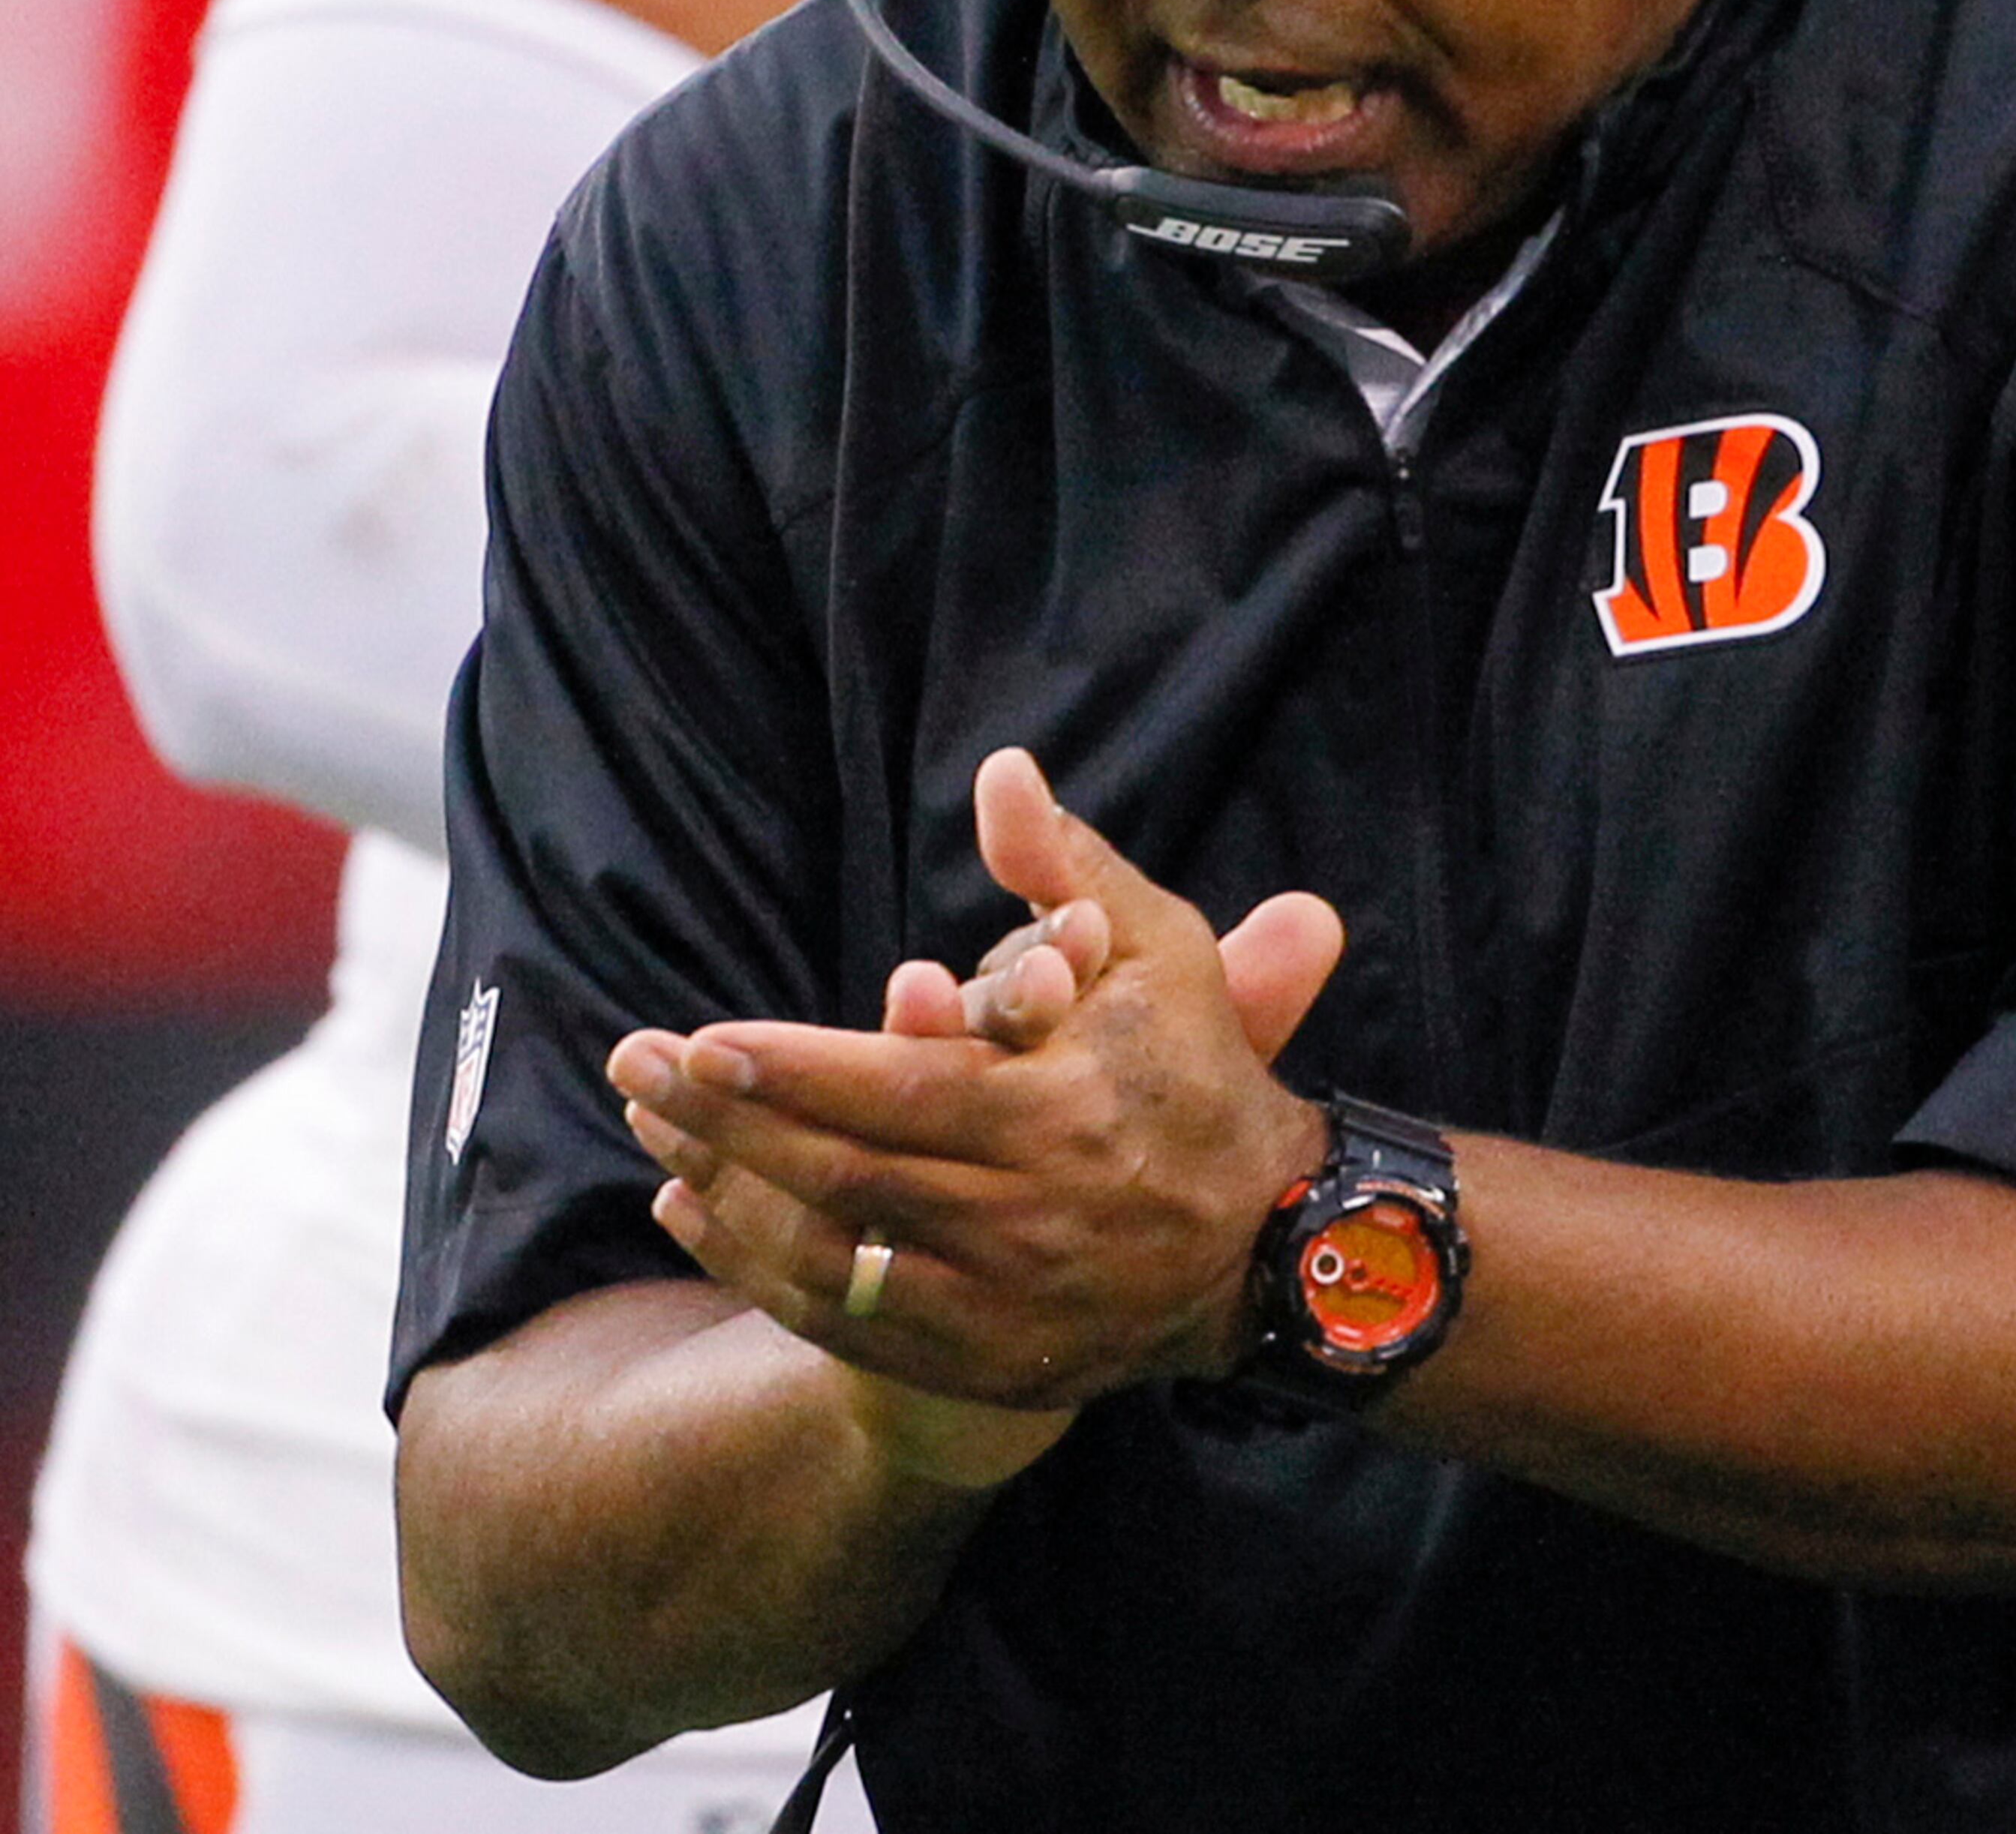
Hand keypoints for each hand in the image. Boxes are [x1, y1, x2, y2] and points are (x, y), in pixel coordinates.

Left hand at [610, 749, 1343, 1414]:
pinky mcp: (984, 1359)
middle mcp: (1028, 1218)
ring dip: (725, 1198)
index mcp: (1064, 1114)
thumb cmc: (1199, 1073)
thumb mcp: (1159, 953)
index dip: (793, 1071)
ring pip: (830, 1258)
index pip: (898, 1092)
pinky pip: (842, 1324)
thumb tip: (1002, 768)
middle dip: (724, 1124)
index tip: (702, 1041)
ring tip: (649, 1136)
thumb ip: (1066, 866)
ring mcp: (1003, 1302)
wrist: (1267, 1243)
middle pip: (843, 1173)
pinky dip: (756, 1273)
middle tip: (635, 1070)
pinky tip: (697, 1216)